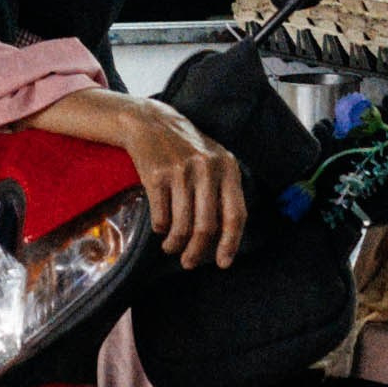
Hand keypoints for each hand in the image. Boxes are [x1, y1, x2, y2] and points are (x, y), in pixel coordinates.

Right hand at [30, 89, 245, 267]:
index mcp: (228, 168)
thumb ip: (224, 192)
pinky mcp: (156, 175)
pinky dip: (160, 229)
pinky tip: (160, 228)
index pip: (236, 214)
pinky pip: (161, 217)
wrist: (151, 123)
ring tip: (171, 248)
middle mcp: (207, 169)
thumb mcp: (215, 161)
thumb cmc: (187, 149)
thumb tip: (226, 238)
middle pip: (206, 226)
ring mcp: (181, 172)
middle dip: (197, 252)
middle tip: (189, 263)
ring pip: (182, 226)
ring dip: (175, 244)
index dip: (231, 243)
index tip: (224, 263)